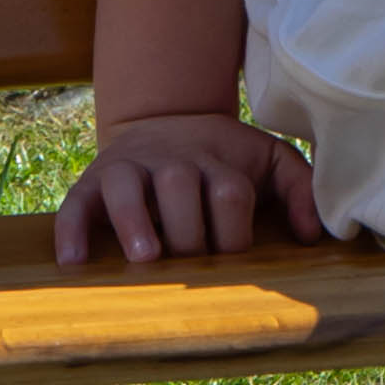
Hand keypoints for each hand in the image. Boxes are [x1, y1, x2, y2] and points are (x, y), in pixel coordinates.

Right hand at [57, 111, 327, 264]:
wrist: (167, 119)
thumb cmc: (224, 157)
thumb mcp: (268, 159)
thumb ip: (301, 188)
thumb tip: (313, 235)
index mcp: (217, 160)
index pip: (230, 193)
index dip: (234, 231)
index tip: (235, 257)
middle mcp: (172, 161)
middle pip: (180, 189)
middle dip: (187, 233)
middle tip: (192, 266)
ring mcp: (129, 168)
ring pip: (127, 188)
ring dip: (134, 221)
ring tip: (144, 258)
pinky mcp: (92, 180)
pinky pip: (76, 203)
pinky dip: (72, 231)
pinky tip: (73, 262)